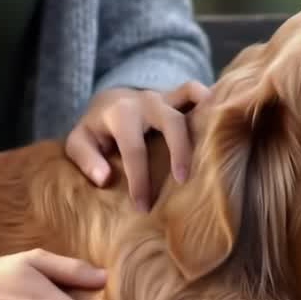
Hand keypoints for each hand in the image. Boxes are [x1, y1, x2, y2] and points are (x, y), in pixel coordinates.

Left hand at [66, 81, 210, 211]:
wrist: (108, 103)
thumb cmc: (95, 132)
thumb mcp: (78, 144)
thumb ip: (86, 160)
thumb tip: (105, 178)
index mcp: (120, 114)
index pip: (134, 149)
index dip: (140, 180)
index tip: (143, 207)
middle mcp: (146, 101)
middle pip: (171, 121)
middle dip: (179, 151)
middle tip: (182, 181)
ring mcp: (166, 96)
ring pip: (192, 95)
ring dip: (206, 117)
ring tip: (216, 145)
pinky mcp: (179, 97)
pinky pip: (199, 93)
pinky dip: (212, 103)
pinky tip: (222, 124)